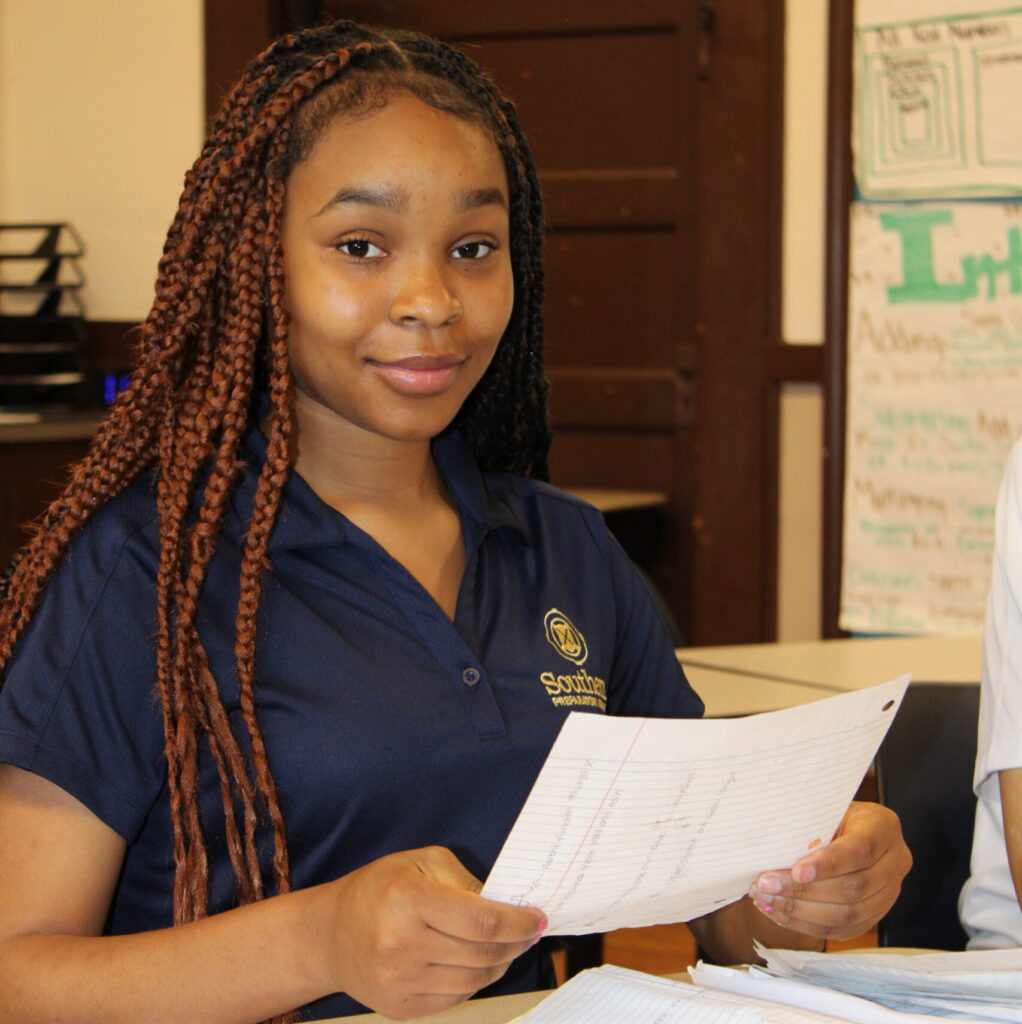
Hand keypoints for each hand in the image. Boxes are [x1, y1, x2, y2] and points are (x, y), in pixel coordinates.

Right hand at [328, 846, 544, 1019]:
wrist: (330, 935)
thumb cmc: (379, 888)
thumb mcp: (420, 862)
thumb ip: (464, 880)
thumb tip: (506, 902)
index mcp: (409, 900)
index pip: (481, 920)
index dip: (518, 922)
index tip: (538, 918)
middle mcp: (402, 945)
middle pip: (483, 953)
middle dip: (516, 942)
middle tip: (530, 931)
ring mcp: (400, 982)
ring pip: (474, 980)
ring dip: (500, 962)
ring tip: (507, 945)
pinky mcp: (400, 1008)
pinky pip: (456, 998)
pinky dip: (476, 981)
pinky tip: (478, 962)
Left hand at [745, 801, 911, 941]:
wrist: (850, 827)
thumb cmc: (831, 812)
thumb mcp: (825, 808)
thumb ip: (810, 827)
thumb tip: (774, 849)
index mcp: (884, 826)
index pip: (860, 850)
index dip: (828, 864)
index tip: (796, 871)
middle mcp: (895, 861)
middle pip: (853, 888)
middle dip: (803, 892)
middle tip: (765, 885)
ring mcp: (889, 892)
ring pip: (847, 915)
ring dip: (800, 911)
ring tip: (765, 899)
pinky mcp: (874, 915)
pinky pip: (842, 929)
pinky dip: (806, 924)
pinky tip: (778, 913)